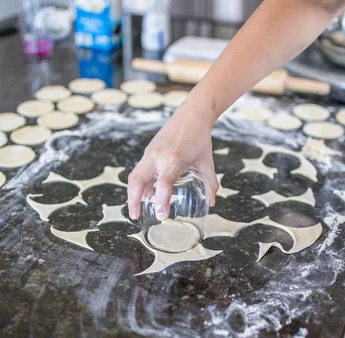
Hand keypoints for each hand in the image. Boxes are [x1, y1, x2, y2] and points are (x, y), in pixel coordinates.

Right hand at [127, 101, 218, 220]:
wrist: (192, 114)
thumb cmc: (200, 138)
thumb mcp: (207, 163)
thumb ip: (209, 183)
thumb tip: (212, 203)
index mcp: (173, 159)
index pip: (164, 184)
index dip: (161, 201)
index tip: (161, 215)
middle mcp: (157, 156)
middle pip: (137, 181)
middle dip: (133, 200)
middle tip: (135, 217)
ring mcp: (150, 153)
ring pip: (134, 176)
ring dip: (132, 193)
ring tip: (136, 209)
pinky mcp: (148, 151)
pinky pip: (140, 170)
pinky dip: (139, 184)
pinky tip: (144, 194)